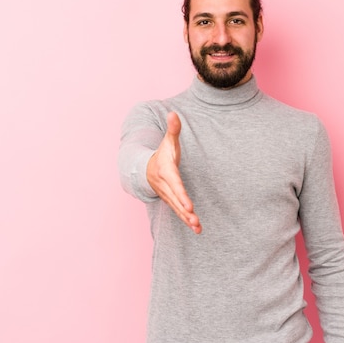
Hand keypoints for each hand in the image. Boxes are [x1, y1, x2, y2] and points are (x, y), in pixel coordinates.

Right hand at [146, 112, 201, 233]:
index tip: (188, 205)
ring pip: (177, 208)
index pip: (174, 184)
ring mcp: (168, 195)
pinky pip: (179, 212)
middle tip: (194, 218)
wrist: (145, 169)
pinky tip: (198, 229)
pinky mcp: (172, 201)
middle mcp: (166, 186)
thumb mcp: (168, 141)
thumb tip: (174, 113)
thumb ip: (173, 129)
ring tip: (198, 227)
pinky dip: (187, 220)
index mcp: (166, 172)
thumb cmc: (162, 154)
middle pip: (176, 199)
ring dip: (187, 219)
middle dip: (184, 210)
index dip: (181, 194)